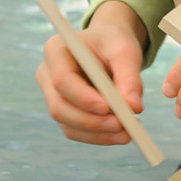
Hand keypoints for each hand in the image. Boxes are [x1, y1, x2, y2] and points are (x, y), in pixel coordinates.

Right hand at [35, 0, 148, 145]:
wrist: (109, 47)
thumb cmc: (114, 44)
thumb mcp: (125, 51)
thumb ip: (130, 76)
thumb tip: (133, 108)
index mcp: (55, 50)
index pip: (62, 80)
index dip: (83, 98)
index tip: (109, 108)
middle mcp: (47, 75)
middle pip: (59, 107)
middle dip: (91, 121)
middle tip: (122, 125)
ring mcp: (52, 96)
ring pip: (68, 125)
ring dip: (98, 133)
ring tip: (128, 132)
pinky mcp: (64, 112)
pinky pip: (76, 132)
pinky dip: (99, 137)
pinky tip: (121, 134)